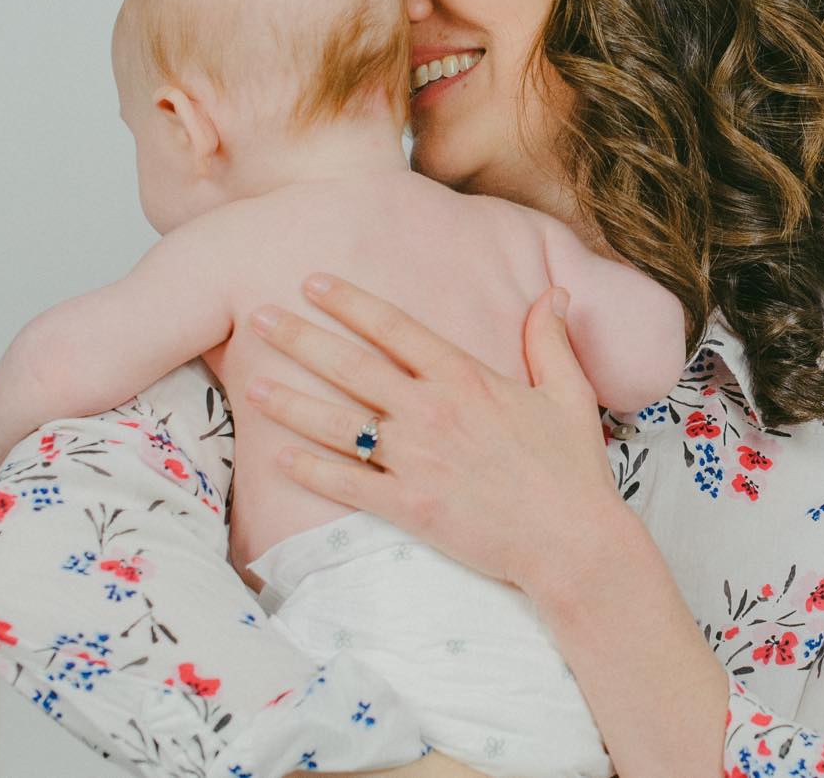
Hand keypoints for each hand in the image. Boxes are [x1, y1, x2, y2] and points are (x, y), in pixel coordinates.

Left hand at [243, 274, 631, 596]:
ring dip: (291, 403)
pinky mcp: (409, 506)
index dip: (351, 302)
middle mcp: (433, 412)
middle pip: (353, 367)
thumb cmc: (572, 468)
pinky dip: (309, 470)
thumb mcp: (568, 393)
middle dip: (301, 338)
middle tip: (258, 317)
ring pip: (338, 424)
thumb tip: (553, 294)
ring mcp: (417, 460)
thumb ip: (550, 340)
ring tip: (251, 385)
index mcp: (466, 378)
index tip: (313, 281)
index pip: (395, 328)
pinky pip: (347, 484)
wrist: (570, 541)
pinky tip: (277, 457)